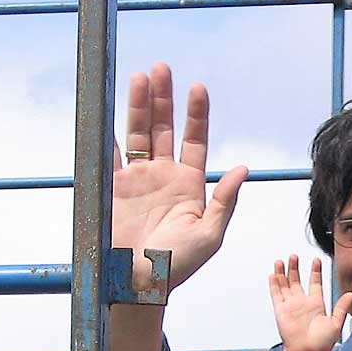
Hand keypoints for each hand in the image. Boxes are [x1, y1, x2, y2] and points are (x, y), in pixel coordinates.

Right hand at [113, 62, 247, 296]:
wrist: (140, 283)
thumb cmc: (178, 264)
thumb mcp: (210, 234)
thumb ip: (224, 201)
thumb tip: (242, 169)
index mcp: (190, 185)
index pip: (195, 141)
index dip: (196, 115)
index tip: (198, 88)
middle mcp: (164, 177)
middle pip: (164, 128)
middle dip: (164, 98)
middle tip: (162, 68)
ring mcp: (138, 179)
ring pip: (139, 132)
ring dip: (140, 105)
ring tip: (141, 77)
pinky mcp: (113, 186)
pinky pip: (111, 152)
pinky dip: (109, 130)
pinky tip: (109, 107)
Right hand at [269, 256, 351, 350]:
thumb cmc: (321, 344)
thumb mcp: (336, 323)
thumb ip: (342, 308)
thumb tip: (350, 295)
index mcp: (316, 304)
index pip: (315, 283)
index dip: (315, 271)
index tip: (316, 260)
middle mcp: (302, 303)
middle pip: (297, 280)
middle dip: (295, 268)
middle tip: (294, 256)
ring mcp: (291, 306)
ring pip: (285, 284)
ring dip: (283, 272)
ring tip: (282, 260)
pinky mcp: (281, 311)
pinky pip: (276, 294)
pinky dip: (274, 284)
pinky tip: (274, 274)